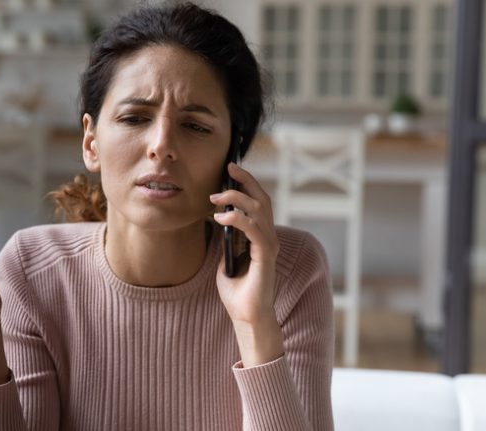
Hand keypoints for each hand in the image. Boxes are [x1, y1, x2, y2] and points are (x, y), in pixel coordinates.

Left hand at [210, 163, 283, 365]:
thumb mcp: (225, 260)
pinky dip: (238, 219)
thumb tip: (216, 222)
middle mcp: (269, 238)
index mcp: (261, 237)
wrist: (246, 317)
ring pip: (260, 210)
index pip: (258, 203)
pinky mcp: (266, 257)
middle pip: (262, 199)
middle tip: (229, 168)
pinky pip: (254, 230)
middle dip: (246, 181)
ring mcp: (269, 246)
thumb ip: (225, 242)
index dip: (247, 184)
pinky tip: (222, 218)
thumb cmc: (237, 292)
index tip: (230, 170)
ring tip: (216, 197)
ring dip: (237, 199)